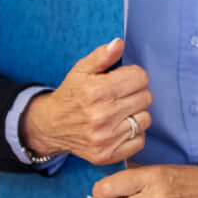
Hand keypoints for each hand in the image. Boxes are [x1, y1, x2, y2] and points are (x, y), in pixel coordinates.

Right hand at [19, 38, 150, 165]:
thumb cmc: (71, 94)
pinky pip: (140, 140)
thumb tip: (119, 43)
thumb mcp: (81, 70)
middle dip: (136, 93)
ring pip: (145, 119)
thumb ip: (102, 56)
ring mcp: (105, 138)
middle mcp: (101, 116)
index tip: (124, 79)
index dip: (134, 76)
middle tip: (121, 95)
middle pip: (146, 97)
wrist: (51, 126)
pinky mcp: (108, 154)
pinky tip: (119, 127)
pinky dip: (134, 133)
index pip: (140, 77)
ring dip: (136, 113)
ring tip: (120, 111)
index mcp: (96, 91)